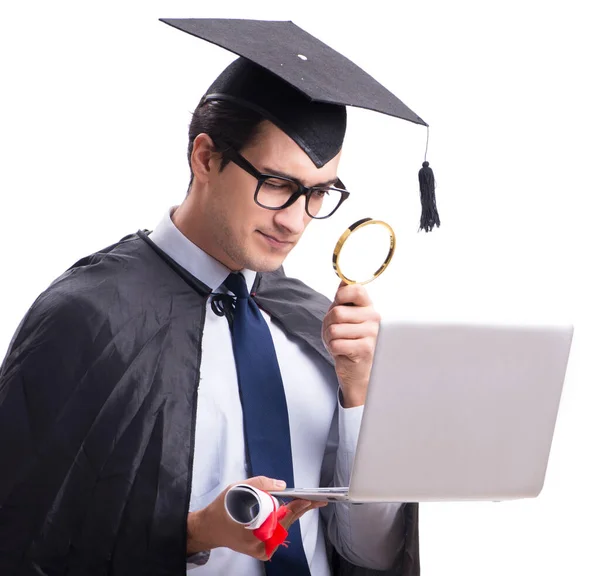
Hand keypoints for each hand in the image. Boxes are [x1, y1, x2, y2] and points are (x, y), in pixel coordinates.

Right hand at [187, 476, 325, 559]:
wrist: (209, 528)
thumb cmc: (221, 510)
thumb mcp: (236, 489)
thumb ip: (260, 484)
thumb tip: (281, 485)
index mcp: (252, 530)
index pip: (279, 517)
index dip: (295, 507)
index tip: (307, 500)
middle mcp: (258, 543)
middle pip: (285, 523)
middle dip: (299, 509)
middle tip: (316, 501)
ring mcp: (261, 549)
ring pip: (283, 528)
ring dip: (292, 514)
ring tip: (304, 503)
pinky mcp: (262, 550)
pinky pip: (278, 533)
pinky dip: (283, 521)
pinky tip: (289, 511)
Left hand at [322, 282, 380, 406]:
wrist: (356, 369)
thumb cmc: (348, 340)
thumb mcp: (344, 316)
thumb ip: (344, 299)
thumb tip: (343, 280)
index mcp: (368, 306)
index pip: (356, 290)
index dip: (341, 296)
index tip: (338, 303)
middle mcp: (373, 318)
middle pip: (337, 313)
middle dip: (328, 324)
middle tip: (335, 332)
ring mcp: (372, 334)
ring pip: (334, 330)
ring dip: (330, 338)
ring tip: (339, 342)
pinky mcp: (365, 349)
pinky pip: (336, 344)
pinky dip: (333, 349)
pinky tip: (342, 351)